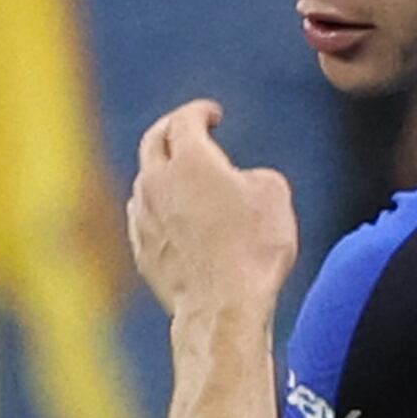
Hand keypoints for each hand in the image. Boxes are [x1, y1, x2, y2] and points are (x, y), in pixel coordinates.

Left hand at [127, 101, 302, 324]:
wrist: (223, 306)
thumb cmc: (254, 249)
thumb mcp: (275, 196)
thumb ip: (255, 174)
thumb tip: (241, 180)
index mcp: (191, 160)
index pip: (185, 120)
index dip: (200, 112)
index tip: (212, 113)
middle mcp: (157, 182)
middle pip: (153, 141)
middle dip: (170, 130)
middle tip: (185, 129)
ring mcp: (143, 216)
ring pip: (145, 180)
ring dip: (162, 172)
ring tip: (183, 179)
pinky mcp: (141, 248)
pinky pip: (144, 216)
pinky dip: (158, 207)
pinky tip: (175, 217)